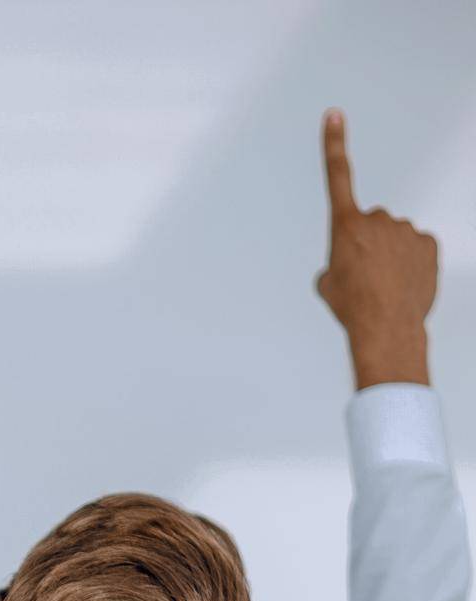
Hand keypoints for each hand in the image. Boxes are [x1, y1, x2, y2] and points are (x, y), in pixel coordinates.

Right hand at [316, 109, 436, 389]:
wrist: (386, 329)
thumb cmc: (354, 308)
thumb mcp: (327, 286)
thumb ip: (334, 263)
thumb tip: (345, 264)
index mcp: (346, 226)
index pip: (337, 177)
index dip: (334, 145)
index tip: (334, 116)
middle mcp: (378, 219)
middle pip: (372, 225)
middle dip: (369, 245)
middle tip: (366, 277)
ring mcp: (406, 229)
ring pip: (395, 239)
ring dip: (391, 257)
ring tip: (386, 287)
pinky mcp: (428, 243)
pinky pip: (416, 248)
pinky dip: (411, 263)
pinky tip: (404, 284)